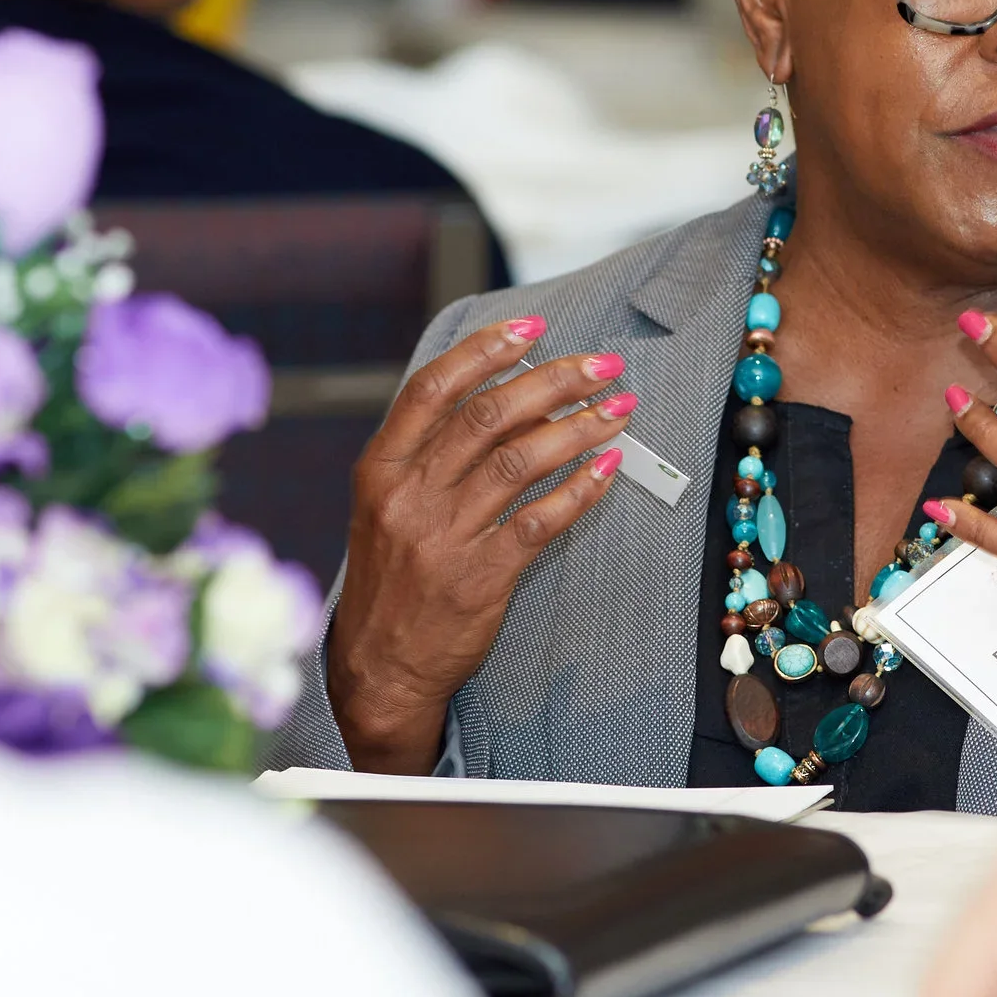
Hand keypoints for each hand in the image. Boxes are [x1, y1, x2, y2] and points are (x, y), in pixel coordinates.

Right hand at [331, 316, 634, 771]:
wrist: (378, 666)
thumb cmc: (392, 576)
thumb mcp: (386, 505)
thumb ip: (431, 452)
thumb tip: (511, 397)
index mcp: (381, 468)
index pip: (432, 388)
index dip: (484, 351)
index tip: (532, 329)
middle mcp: (409, 496)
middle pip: (488, 416)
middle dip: (553, 381)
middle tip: (601, 366)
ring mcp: (445, 537)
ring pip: (520, 461)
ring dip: (577, 427)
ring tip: (618, 409)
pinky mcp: (481, 577)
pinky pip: (540, 521)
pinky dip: (579, 490)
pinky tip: (607, 468)